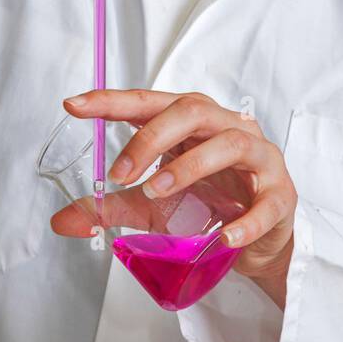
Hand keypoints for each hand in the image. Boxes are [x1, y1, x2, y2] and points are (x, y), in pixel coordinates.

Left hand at [59, 89, 296, 310]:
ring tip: (158, 191)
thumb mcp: (151, 206)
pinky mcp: (281, 194)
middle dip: (152, 136)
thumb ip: (110, 207)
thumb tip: (62, 220)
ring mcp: (258, 158)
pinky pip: (266, 202)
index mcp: (191, 122)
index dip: (111, 100)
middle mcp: (226, 127)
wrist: (257, 241)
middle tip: (121, 170)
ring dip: (191, 166)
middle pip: (192, 110)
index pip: (149, 102)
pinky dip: (245, 220)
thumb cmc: (207, 204)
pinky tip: (223, 237)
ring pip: (231, 142)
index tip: (74, 104)